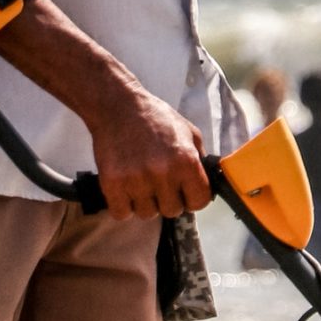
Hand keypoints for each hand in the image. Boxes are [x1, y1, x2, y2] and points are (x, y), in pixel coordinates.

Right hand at [88, 86, 211, 221]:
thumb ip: (200, 159)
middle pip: (172, 211)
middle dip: (168, 199)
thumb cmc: (154, 118)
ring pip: (146, 214)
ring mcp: (136, 180)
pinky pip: (122, 213)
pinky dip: (123, 205)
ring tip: (141, 181)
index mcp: (186, 160)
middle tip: (159, 183)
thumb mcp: (188, 132)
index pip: (199, 202)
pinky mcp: (112, 184)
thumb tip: (208, 183)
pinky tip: (125, 188)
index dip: (193, 198)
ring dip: (145, 202)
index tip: (185, 192)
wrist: (118, 106)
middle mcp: (163, 172)